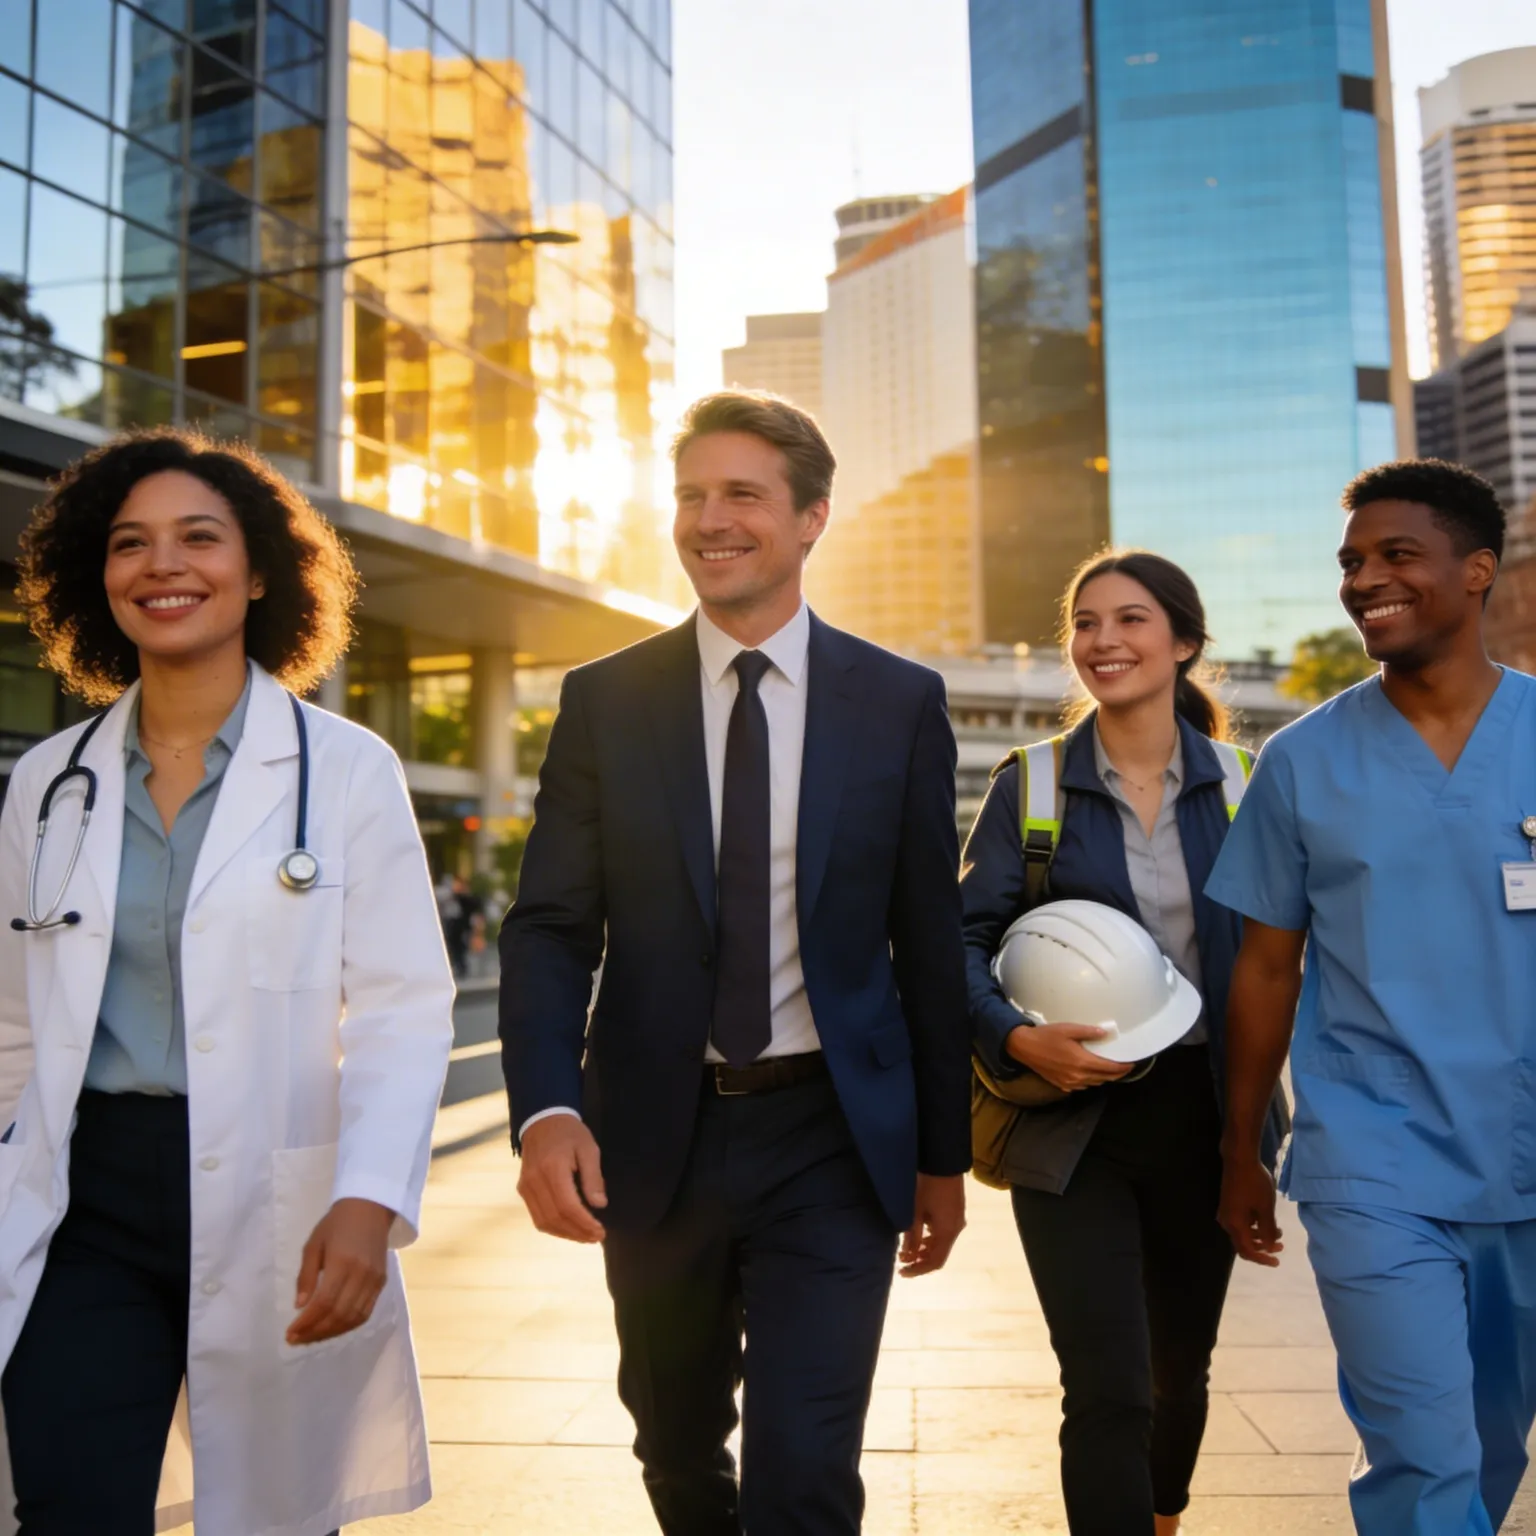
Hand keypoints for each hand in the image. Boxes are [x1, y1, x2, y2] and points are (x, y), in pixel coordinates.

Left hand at [287, 1197, 394, 1345]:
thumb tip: (299, 1306)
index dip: (306, 1322)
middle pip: (339, 1314)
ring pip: (353, 1317)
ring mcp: (374, 1280)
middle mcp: (361, 1274)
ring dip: (331, 1332)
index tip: (289, 1333)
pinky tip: (332, 1328)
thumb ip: (306, 1276)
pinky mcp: (381, 1282)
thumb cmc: (336, 1224)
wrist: (371, 1207)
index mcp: (342, 1262)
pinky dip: (348, 1325)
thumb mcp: (313, 1244)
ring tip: (312, 1337)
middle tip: (297, 1339)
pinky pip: (366, 1312)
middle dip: (315, 1332)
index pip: (324, 1302)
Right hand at [518, 1114, 606, 1242]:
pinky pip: (536, 1216)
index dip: (585, 1223)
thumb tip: (599, 1204)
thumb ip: (593, 1177)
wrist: (542, 1120)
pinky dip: (553, 1227)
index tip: (600, 1231)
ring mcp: (526, 1186)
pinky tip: (569, 1229)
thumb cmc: (569, 1133)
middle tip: (596, 1238)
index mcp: (552, 1168)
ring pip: (544, 1221)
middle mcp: (535, 1180)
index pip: (568, 1206)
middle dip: (577, 1232)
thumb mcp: (588, 1148)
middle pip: (555, 1217)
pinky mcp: (523, 1189)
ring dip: (565, 1234)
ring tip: (585, 1237)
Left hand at [899, 1173, 965, 1277]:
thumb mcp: (916, 1211)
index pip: (934, 1262)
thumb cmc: (928, 1187)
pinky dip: (931, 1237)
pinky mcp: (956, 1211)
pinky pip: (944, 1232)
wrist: (943, 1162)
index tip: (902, 1271)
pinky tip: (919, 1231)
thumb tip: (907, 1255)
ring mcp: (958, 1220)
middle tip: (901, 1258)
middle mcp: (956, 1229)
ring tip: (907, 1247)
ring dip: (925, 1248)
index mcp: (948, 1232)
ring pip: (941, 1243)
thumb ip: (912, 1235)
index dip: (918, 1270)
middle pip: (939, 1254)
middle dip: (920, 1259)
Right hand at [1005, 1023, 1134, 1092]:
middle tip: (1124, 1067)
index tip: (1131, 1064)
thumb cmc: (1046, 1036)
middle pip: (1104, 1078)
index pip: (1109, 1069)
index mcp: (1082, 1062)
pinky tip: (1089, 1073)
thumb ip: (1089, 1032)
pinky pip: (1082, 1086)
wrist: (1024, 1047)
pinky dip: (1090, 1080)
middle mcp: (1078, 1076)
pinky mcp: (1062, 1085)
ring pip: (1094, 1083)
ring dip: (1104, 1078)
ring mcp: (1070, 1083)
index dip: (1122, 1068)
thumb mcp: (1068, 1029)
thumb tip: (1106, 1033)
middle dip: (1116, 1074)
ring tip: (1108, 1069)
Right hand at [1218, 1154, 1283, 1265]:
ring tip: (1278, 1230)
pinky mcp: (1229, 1205)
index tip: (1277, 1262)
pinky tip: (1267, 1219)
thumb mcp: (1266, 1208)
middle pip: (1244, 1244)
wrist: (1239, 1160)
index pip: (1247, 1251)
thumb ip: (1268, 1231)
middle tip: (1282, 1246)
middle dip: (1264, 1248)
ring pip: (1244, 1233)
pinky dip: (1255, 1226)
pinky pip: (1241, 1223)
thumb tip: (1270, 1248)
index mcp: (1235, 1225)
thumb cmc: (1254, 1184)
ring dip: (1261, 1236)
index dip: (1262, 1260)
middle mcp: (1227, 1222)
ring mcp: (1227, 1213)